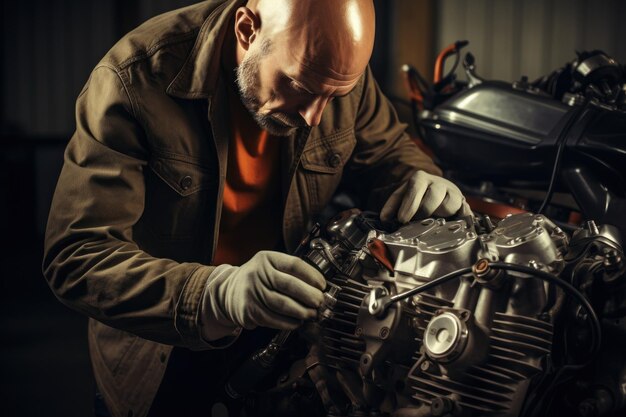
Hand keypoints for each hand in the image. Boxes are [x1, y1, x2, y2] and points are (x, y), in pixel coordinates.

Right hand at [204, 251, 325, 329]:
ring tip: (311, 314)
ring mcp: (251, 292)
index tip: (323, 285)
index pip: (294, 264)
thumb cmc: (258, 279)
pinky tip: (297, 322)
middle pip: (290, 285)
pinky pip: (274, 319)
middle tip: (320, 302)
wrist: (229, 291)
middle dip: (310, 296)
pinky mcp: (249, 310)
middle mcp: (257, 273)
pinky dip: (289, 322)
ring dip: (302, 312)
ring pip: (283, 305)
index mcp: (267, 258)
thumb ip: (292, 273)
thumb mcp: (271, 266)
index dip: (312, 276)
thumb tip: (319, 288)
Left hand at [380, 170, 470, 222]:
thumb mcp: (402, 197)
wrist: (439, 192)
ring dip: (441, 214)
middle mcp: (439, 183)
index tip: (402, 219)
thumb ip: (393, 206)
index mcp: (421, 178)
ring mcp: (453, 193)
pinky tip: (456, 224)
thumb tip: (385, 218)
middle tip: (417, 222)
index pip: (415, 188)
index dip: (409, 205)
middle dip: (424, 211)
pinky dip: (462, 218)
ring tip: (434, 221)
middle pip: (434, 195)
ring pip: (450, 203)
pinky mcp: (464, 204)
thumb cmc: (418, 197)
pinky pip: (465, 212)